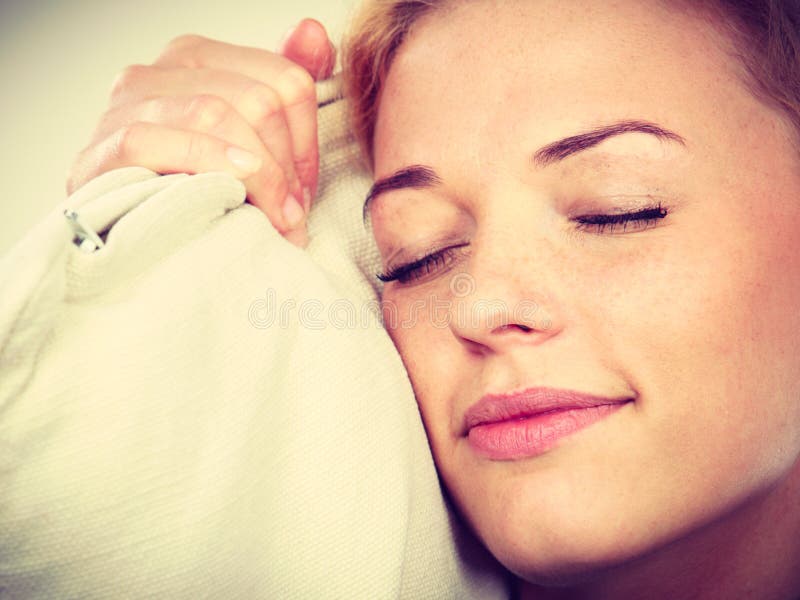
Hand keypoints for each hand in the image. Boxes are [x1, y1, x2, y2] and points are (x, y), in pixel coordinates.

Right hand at [68, 19, 335, 246]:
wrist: (124, 232)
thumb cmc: (193, 186)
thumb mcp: (249, 141)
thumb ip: (284, 88)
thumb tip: (313, 31)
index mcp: (199, 58)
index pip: (287, 80)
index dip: (308, 142)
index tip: (304, 190)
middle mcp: (160, 70)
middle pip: (259, 100)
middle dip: (286, 165)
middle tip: (293, 212)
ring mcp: (126, 105)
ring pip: (215, 114)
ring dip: (259, 176)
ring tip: (276, 219)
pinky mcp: (101, 147)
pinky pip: (158, 141)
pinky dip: (205, 165)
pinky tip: (231, 193)